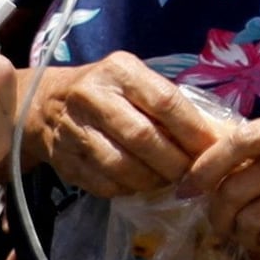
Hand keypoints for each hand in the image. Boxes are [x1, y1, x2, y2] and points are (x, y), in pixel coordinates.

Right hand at [28, 50, 232, 200]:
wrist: (43, 104)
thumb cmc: (108, 90)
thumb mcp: (136, 80)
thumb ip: (168, 102)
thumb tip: (216, 134)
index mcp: (119, 71)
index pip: (164, 101)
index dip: (192, 129)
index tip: (213, 148)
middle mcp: (92, 97)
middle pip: (142, 137)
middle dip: (175, 160)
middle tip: (195, 173)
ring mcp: (72, 130)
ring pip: (120, 165)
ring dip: (153, 179)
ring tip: (172, 181)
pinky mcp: (61, 160)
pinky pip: (102, 183)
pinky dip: (128, 188)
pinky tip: (142, 185)